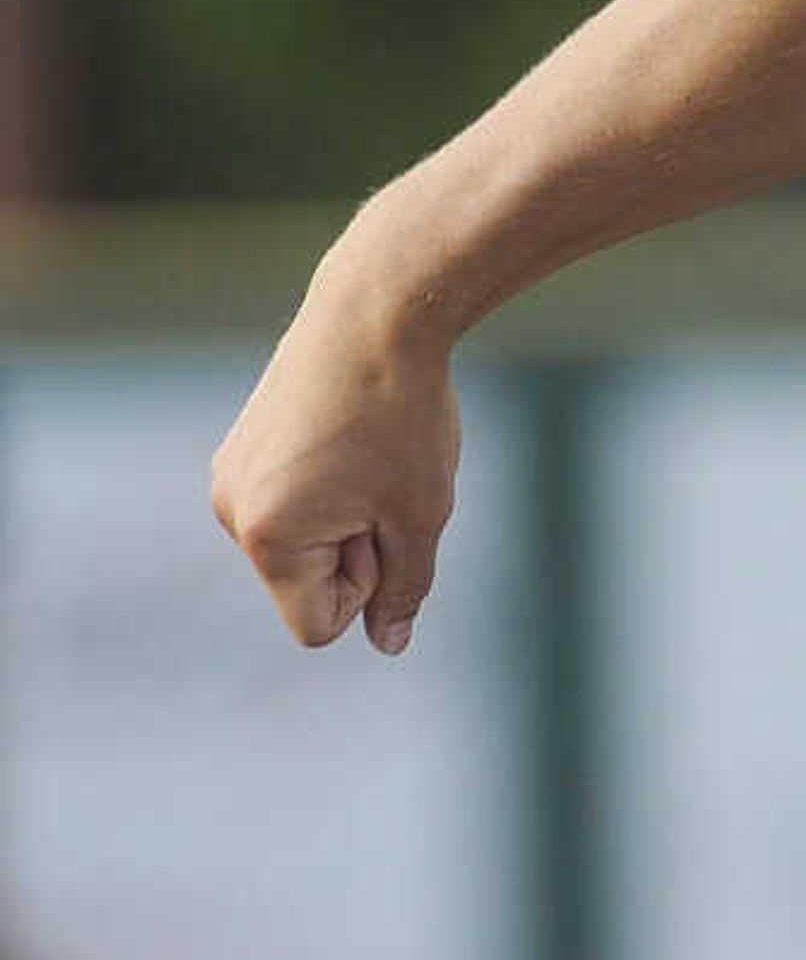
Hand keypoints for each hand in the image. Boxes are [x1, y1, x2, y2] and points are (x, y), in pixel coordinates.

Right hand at [208, 272, 461, 655]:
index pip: (317, 626)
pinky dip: (331, 485)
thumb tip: (388, 644)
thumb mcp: (419, 516)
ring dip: (347, 515)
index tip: (386, 525)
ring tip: (368, 451)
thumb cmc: (403, 418)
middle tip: (383, 476)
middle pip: (308, 583)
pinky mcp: (241, 448)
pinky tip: (352, 433)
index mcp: (267, 537)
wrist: (375, 315)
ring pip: (304, 542)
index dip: (368, 589)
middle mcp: (231, 510)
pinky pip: (297, 503)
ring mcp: (231, 476)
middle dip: (357, 548)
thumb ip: (403, 589)